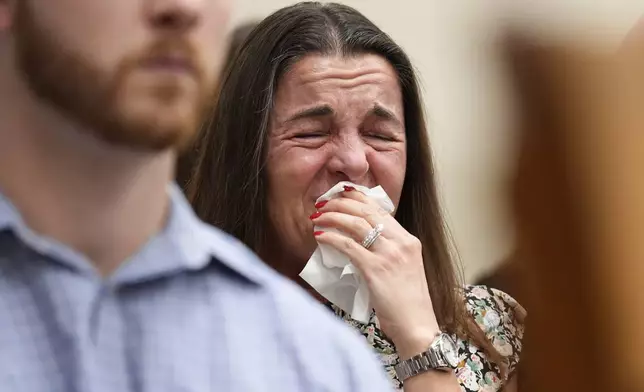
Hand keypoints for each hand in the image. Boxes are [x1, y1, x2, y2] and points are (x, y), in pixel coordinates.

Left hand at [311, 186, 439, 357]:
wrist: (417, 326)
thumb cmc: (408, 303)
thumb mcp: (403, 269)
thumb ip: (387, 252)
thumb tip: (358, 242)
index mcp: (409, 240)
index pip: (381, 210)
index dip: (358, 199)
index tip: (342, 194)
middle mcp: (401, 243)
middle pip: (367, 212)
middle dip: (341, 203)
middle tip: (324, 203)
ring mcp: (389, 255)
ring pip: (356, 224)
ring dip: (333, 216)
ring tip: (317, 217)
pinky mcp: (376, 269)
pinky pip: (348, 246)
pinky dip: (332, 238)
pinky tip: (320, 236)